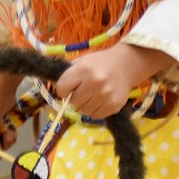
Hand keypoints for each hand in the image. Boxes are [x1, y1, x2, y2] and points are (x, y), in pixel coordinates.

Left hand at [53, 44, 174, 120]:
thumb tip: (52, 89)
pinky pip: (96, 116)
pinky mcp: (114, 105)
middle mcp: (95, 82)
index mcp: (84, 69)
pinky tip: (100, 100)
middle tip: (83, 90)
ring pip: (84, 111)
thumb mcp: (82, 61)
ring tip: (92, 95)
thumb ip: (67, 74)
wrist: (125, 65)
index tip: (68, 87)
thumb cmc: (99, 63)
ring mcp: (106, 95)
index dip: (63, 89)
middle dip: (75, 98)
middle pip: (73, 102)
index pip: (61, 88)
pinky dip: (95, 110)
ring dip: (85, 105)